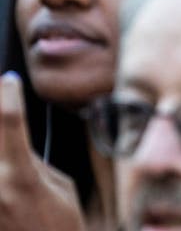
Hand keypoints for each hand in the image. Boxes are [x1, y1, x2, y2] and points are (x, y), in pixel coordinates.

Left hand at [0, 72, 85, 230]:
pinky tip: (6, 158)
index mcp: (22, 178)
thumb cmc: (60, 227)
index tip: (9, 79)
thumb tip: (17, 141)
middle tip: (0, 94)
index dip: (7, 94)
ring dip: (0, 142)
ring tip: (10, 150)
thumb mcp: (60, 188)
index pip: (11, 122)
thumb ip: (35, 162)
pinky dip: (2, 159)